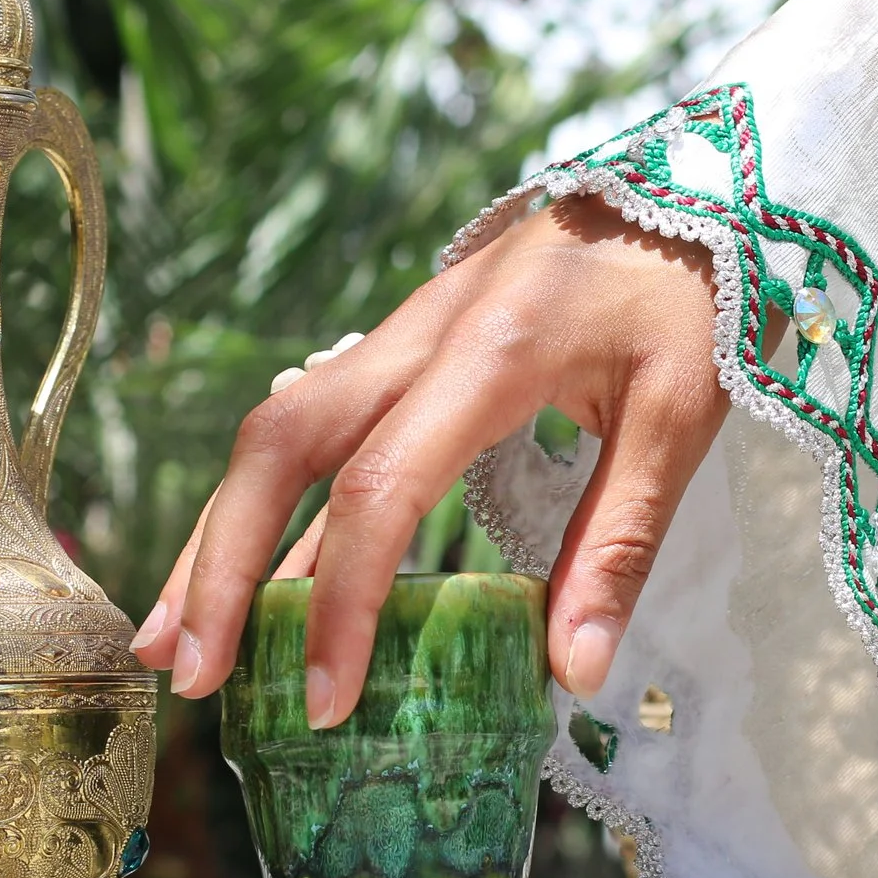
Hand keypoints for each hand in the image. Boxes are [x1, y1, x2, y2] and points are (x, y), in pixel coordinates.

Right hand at [130, 195, 729, 725]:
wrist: (701, 180)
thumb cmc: (700, 297)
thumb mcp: (681, 423)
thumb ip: (618, 547)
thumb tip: (574, 673)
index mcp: (492, 356)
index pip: (379, 488)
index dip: (341, 602)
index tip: (326, 698)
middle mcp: (421, 337)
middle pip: (279, 445)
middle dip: (221, 564)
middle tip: (189, 672)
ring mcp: (405, 333)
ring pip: (278, 431)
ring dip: (220, 536)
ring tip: (175, 641)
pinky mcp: (408, 342)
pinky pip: (316, 424)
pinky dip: (271, 505)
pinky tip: (253, 577)